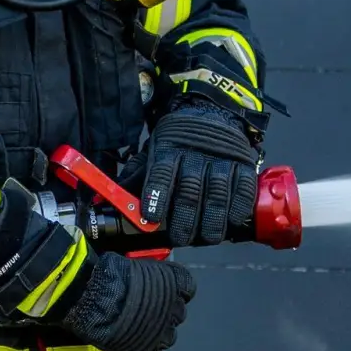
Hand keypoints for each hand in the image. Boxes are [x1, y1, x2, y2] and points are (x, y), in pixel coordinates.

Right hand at [58, 251, 195, 350]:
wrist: (97, 299)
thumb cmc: (112, 274)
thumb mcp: (133, 266)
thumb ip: (144, 277)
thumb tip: (135, 280)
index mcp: (175, 282)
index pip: (187, 288)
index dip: (174, 291)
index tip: (159, 292)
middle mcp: (175, 308)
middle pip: (178, 314)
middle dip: (164, 314)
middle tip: (145, 313)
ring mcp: (164, 333)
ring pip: (170, 337)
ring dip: (158, 335)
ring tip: (138, 332)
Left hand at [123, 98, 258, 245]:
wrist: (212, 112)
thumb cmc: (178, 140)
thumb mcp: (154, 149)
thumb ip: (137, 175)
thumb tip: (107, 201)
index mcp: (169, 149)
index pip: (161, 173)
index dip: (157, 196)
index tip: (152, 217)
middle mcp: (195, 153)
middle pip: (190, 188)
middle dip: (185, 218)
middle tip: (180, 238)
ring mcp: (221, 157)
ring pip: (217, 191)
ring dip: (212, 218)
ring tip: (207, 237)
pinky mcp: (242, 162)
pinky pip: (243, 187)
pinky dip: (238, 207)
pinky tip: (231, 221)